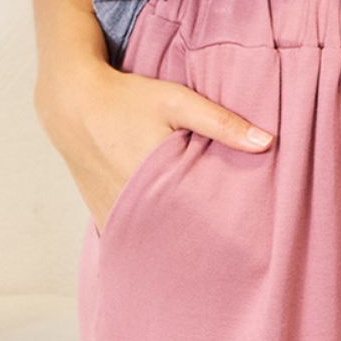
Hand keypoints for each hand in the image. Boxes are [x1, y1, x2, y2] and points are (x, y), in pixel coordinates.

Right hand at [35, 60, 274, 236]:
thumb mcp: (176, 100)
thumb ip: (221, 122)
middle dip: (200, 237)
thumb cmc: (128, 99)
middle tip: (228, 241)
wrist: (73, 104)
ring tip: (200, 241)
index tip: (245, 232)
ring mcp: (114, 216)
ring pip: (152, 239)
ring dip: (173, 239)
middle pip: (176, 234)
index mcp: (155, 180)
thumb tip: (267, 142)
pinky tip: (166, 233)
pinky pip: (132, 235)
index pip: (198, 219)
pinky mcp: (103, 217)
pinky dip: (149, 235)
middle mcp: (132, 206)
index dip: (222, 227)